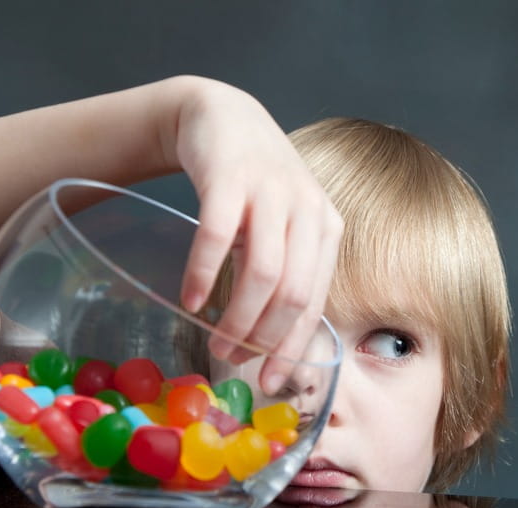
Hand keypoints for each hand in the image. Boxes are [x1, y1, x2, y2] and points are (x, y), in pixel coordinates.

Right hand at [171, 79, 342, 393]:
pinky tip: (191, 299)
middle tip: (232, 358)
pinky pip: (218, 238)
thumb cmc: (252, 186)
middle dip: (263, 338)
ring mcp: (270, 190)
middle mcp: (307, 208)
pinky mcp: (230, 177)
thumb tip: (274, 343)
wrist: (221, 117)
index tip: (270, 380)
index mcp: (326, 227)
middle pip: (292, 294)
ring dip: (236, 316)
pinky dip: (203, 275)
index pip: (314, 303)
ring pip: (262, 273)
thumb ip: (287, 273)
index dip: (292, 348)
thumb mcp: (283, 228)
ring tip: (214, 337)